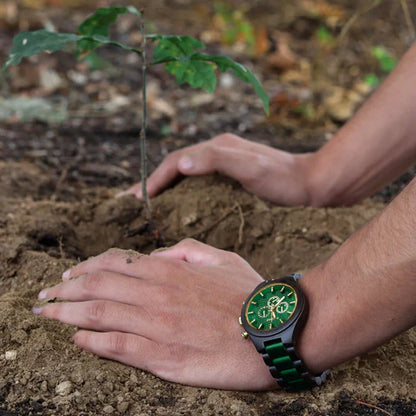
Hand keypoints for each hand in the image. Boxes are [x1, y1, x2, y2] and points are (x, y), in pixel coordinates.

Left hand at [33, 239, 277, 389]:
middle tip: (45, 295)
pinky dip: (91, 342)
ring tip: (47, 314)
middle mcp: (157, 294)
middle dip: (64, 290)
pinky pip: (117, 347)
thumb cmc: (248, 293)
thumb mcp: (221, 258)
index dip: (85, 267)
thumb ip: (187, 250)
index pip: (114, 263)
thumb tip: (158, 253)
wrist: (271, 331)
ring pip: (99, 315)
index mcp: (170, 269)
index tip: (68, 274)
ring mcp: (157, 325)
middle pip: (97, 287)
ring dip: (67, 314)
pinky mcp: (163, 357)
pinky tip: (77, 339)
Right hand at [117, 133, 314, 205]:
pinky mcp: (231, 176)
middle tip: (131, 202)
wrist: (312, 182)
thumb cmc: (283, 178)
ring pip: (185, 174)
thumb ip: (216, 160)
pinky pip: (198, 182)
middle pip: (176, 166)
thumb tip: (180, 165)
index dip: (154, 180)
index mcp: (216, 148)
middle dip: (152, 182)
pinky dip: (181, 192)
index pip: (175, 162)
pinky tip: (179, 205)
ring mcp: (224, 164)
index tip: (136, 199)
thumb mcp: (251, 167)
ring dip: (164, 187)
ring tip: (147, 205)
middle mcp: (217, 152)